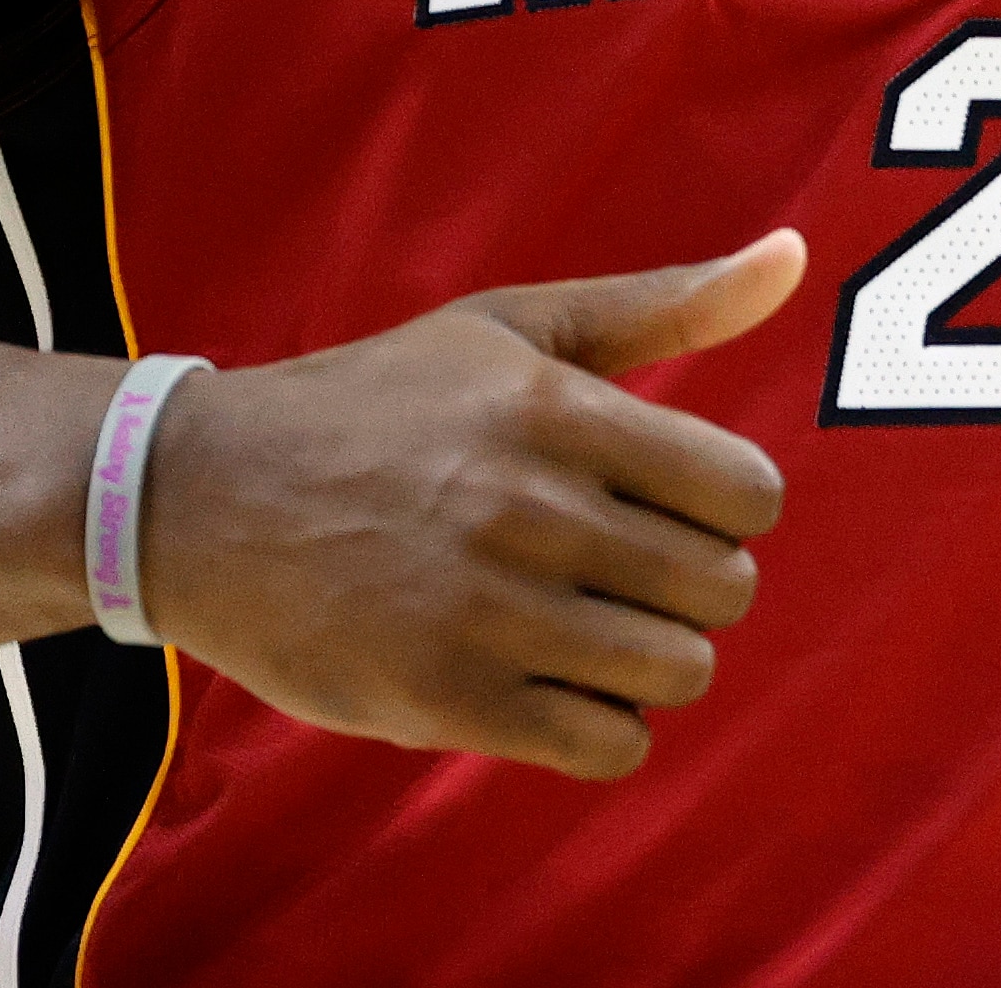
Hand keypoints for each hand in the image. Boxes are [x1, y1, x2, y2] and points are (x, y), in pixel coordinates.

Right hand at [142, 229, 804, 779]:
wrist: (202, 500)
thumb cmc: (376, 406)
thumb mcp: (511, 330)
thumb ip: (663, 302)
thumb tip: (797, 253)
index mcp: (556, 410)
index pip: (746, 494)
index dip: (725, 510)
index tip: (667, 508)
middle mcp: (531, 510)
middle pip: (722, 590)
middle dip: (689, 586)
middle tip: (620, 570)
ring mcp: (490, 613)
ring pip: (678, 672)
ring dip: (648, 659)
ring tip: (585, 626)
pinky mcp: (449, 703)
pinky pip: (610, 747)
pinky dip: (600, 726)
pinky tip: (549, 682)